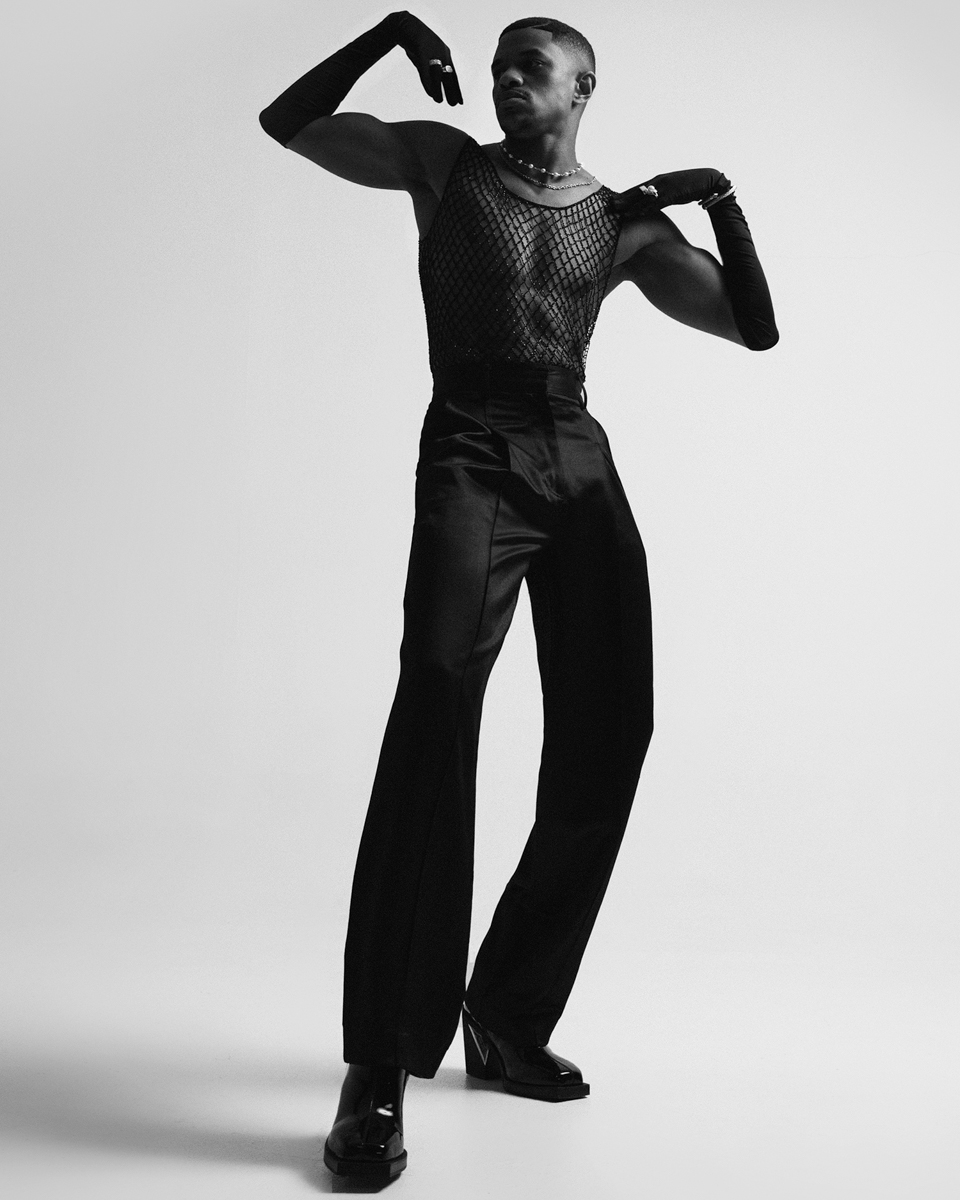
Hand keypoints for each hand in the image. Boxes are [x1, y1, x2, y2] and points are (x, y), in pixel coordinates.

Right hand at [395, 12, 462, 104]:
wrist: (404, 25)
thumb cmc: (415, 43)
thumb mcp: (425, 59)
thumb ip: (429, 74)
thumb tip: (433, 91)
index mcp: (445, 54)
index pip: (453, 75)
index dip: (457, 89)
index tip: (460, 102)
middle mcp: (442, 52)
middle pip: (448, 75)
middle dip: (451, 90)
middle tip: (453, 105)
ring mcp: (432, 51)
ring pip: (437, 73)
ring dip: (439, 88)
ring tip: (439, 101)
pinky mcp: (421, 49)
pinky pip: (425, 68)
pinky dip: (428, 81)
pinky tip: (430, 92)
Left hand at [610, 169, 730, 217]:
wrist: (708, 181)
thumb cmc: (689, 187)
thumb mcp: (672, 191)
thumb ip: (660, 196)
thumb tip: (651, 204)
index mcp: (657, 180)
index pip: (637, 189)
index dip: (624, 196)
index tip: (611, 201)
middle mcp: (658, 181)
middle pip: (636, 192)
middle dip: (621, 200)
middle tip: (607, 206)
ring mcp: (665, 187)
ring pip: (643, 198)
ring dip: (630, 206)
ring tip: (617, 213)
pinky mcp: (672, 193)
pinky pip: (656, 203)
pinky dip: (645, 209)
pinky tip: (636, 214)